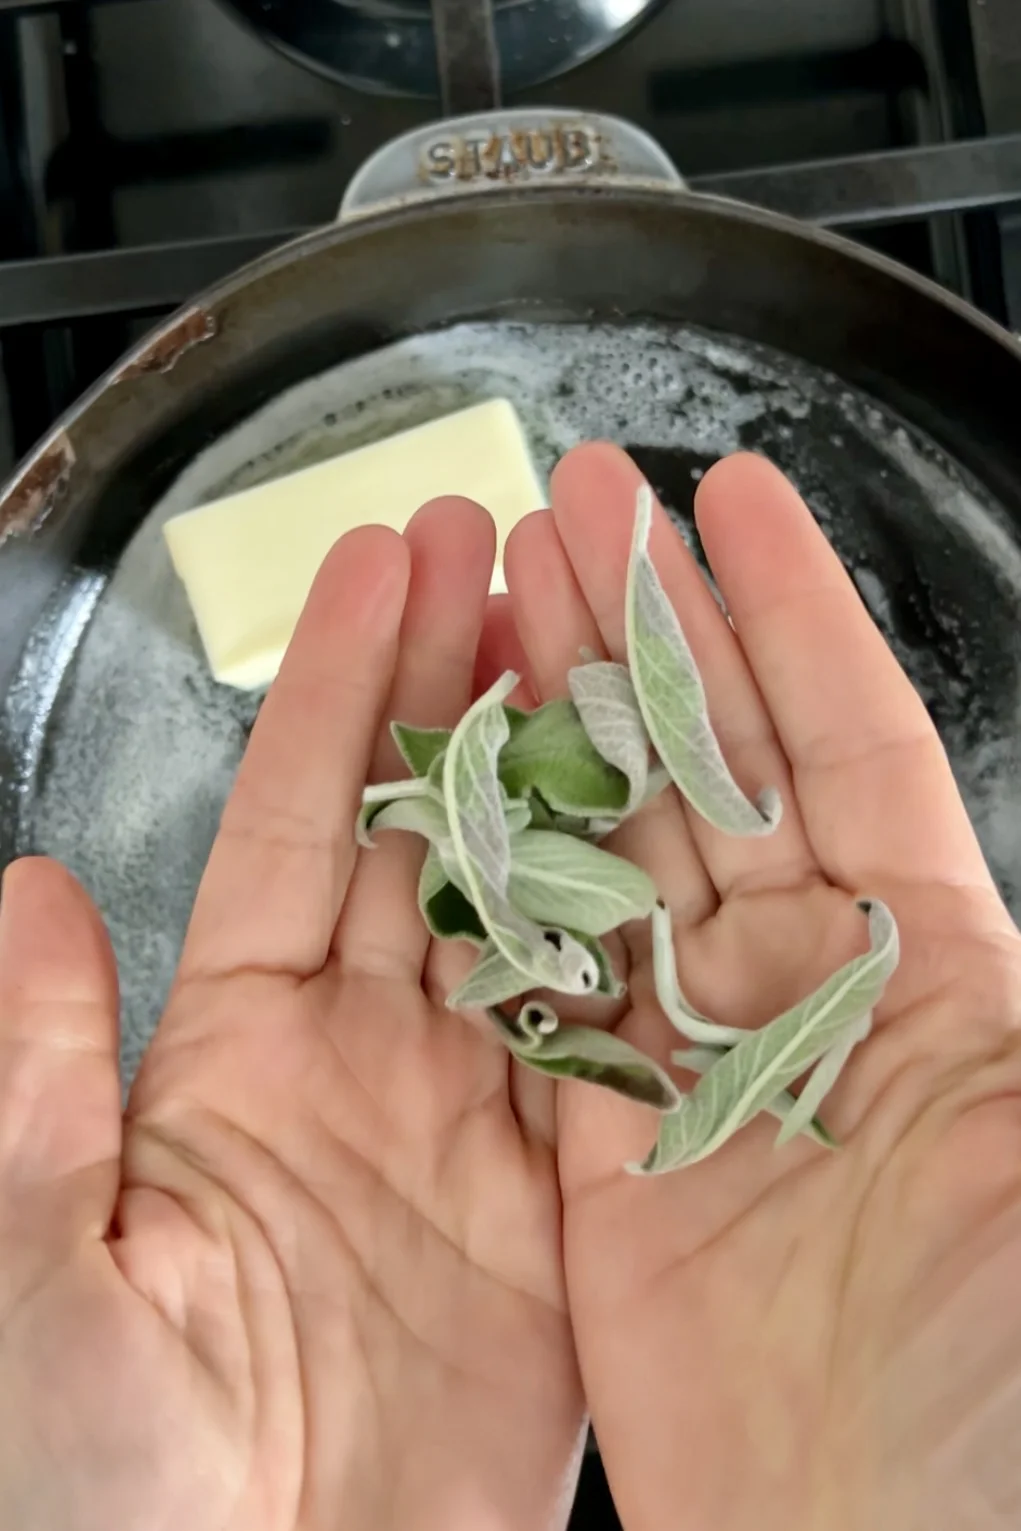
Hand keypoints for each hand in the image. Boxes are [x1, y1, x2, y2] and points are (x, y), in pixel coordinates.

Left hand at [0, 499, 582, 1530]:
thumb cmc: (110, 1490)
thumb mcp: (43, 1273)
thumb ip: (42, 1081)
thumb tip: (28, 895)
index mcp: (238, 1054)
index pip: (302, 823)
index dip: (341, 689)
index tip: (380, 564)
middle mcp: (365, 1062)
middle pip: (431, 833)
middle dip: (464, 684)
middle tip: (505, 550)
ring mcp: (473, 1126)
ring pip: (532, 911)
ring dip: (563, 780)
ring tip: (597, 647)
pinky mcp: (562, 1211)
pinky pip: (610, 1050)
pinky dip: (643, 945)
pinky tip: (673, 842)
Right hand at [505, 444, 1020, 1530]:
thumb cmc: (997, 1384)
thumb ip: (1002, 1008)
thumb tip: (952, 884)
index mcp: (936, 978)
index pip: (852, 747)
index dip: (790, 617)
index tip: (729, 500)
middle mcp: (812, 1006)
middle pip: (717, 778)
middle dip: (652, 638)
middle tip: (580, 510)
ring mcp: (699, 1076)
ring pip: (616, 862)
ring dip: (566, 732)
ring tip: (504, 602)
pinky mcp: (602, 1160)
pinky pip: (542, 997)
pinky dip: (501, 895)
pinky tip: (464, 797)